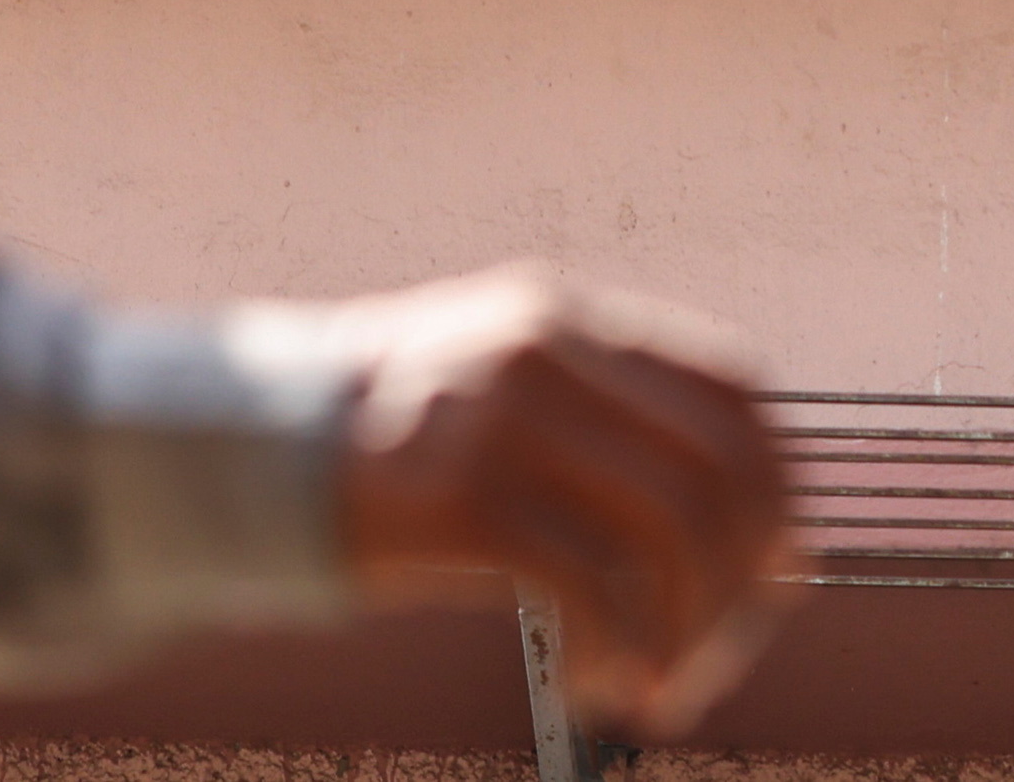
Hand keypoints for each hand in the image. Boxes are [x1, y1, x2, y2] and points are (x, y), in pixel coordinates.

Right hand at [322, 265, 799, 734]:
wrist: (236, 452)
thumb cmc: (386, 455)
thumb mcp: (499, 403)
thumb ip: (601, 435)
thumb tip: (748, 539)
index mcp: (569, 322)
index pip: (737, 390)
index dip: (776, 489)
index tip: (774, 577)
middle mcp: (549, 351)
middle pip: (720, 468)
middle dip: (741, 582)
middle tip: (711, 660)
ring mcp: (505, 420)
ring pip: (671, 530)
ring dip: (688, 631)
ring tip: (657, 690)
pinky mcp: (462, 499)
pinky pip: (591, 587)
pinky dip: (621, 651)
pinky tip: (600, 691)